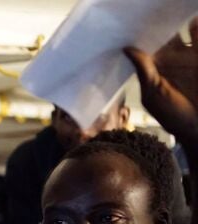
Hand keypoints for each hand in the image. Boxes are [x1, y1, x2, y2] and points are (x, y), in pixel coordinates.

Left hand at [125, 18, 197, 147]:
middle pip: (169, 36)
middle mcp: (176, 61)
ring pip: (189, 35)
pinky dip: (197, 29)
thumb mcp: (153, 94)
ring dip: (186, 24)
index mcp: (158, 68)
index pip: (150, 45)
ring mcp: (193, 59)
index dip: (143, 34)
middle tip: (154, 12)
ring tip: (176, 12)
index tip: (134, 22)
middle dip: (162, 25)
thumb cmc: (174, 116)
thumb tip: (127, 49)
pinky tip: (193, 20)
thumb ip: (144, 71)